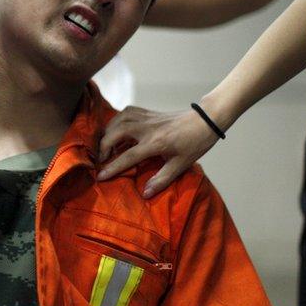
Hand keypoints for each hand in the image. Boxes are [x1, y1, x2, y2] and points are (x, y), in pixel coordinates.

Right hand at [96, 106, 219, 197]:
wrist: (205, 120)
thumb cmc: (195, 144)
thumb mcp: (181, 165)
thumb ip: (162, 179)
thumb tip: (145, 193)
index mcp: (156, 143)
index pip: (128, 156)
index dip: (112, 167)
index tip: (100, 176)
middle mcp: (147, 128)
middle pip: (116, 133)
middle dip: (104, 146)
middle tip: (101, 159)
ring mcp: (147, 118)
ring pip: (118, 119)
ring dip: (108, 131)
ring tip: (106, 145)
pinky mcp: (148, 112)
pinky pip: (126, 112)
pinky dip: (116, 120)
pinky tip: (116, 129)